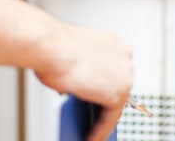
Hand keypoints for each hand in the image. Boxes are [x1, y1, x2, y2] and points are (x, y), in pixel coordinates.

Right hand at [34, 24, 133, 140]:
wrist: (50, 47)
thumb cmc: (53, 47)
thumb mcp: (69, 58)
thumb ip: (79, 73)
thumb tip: (76, 89)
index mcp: (113, 43)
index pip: (113, 69)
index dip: (105, 84)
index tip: (100, 96)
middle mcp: (123, 56)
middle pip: (117, 86)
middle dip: (105, 102)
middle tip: (94, 117)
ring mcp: (124, 75)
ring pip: (115, 104)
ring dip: (102, 119)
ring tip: (91, 132)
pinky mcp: (118, 94)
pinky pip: (110, 118)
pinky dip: (99, 131)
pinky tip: (90, 138)